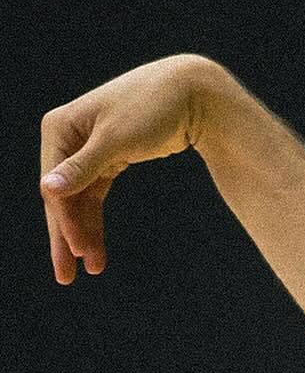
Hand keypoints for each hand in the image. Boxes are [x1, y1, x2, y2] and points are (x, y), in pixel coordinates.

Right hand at [40, 54, 219, 282]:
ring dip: (84, 234)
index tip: (79, 253)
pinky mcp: (108, 159)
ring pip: (79, 201)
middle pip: (62, 196)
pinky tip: (98, 248)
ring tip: (93, 269)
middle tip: (67, 278)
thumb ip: (83, 167)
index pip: (55, 185)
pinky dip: (96, 221)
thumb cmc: (151, 109)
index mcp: (59, 127)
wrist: (188, 94)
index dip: (65, 222)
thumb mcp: (117, 140)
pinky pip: (95, 196)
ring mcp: (87, 150)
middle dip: (66, 237)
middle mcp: (67, 138)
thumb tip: (48, 188)